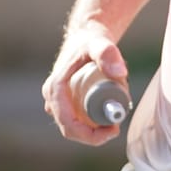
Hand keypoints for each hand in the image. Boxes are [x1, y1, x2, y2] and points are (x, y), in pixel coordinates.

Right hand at [42, 27, 129, 144]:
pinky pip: (75, 120)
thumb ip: (108, 53)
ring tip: (114, 114)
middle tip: (117, 126)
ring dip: (94, 129)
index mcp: (55, 89)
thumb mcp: (100, 44)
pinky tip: (106, 115)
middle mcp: (51, 97)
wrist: (85, 35)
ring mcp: (56, 101)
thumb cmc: (91, 41)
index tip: (113, 129)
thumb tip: (119, 73)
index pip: (69, 125)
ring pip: (74, 126)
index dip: (91, 135)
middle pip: (71, 129)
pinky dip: (90, 123)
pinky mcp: (63, 102)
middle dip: (95, 134)